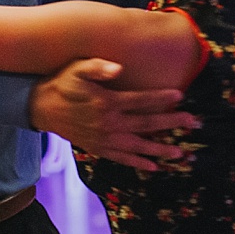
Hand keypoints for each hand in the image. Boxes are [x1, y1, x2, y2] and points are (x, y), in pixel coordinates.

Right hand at [29, 58, 198, 170]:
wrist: (42, 107)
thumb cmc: (62, 83)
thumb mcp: (77, 69)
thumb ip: (97, 67)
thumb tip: (118, 68)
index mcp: (107, 103)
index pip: (141, 101)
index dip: (162, 99)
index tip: (181, 96)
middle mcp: (109, 124)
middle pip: (146, 125)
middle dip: (172, 123)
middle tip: (193, 122)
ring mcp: (104, 139)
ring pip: (139, 146)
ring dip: (161, 149)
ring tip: (181, 153)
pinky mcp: (98, 149)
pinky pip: (123, 158)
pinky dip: (139, 162)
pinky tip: (154, 167)